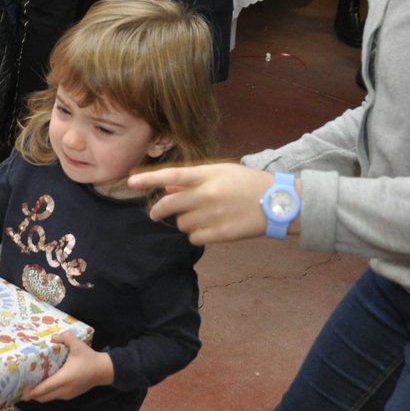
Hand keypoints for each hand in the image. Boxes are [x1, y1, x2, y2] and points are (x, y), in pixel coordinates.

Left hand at [26, 332, 112, 401]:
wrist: (104, 370)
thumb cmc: (89, 358)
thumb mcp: (78, 345)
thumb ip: (65, 338)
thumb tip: (53, 336)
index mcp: (64, 378)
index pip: (45, 388)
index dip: (32, 391)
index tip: (22, 392)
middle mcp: (64, 389)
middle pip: (44, 397)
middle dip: (33, 395)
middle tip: (22, 388)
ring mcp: (68, 394)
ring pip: (49, 398)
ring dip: (40, 394)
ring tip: (31, 386)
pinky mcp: (71, 395)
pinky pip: (56, 396)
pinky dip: (48, 393)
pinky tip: (45, 385)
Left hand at [128, 163, 279, 244]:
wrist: (278, 202)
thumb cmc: (247, 183)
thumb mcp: (221, 172)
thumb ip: (194, 179)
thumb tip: (168, 187)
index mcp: (207, 175)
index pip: (171, 175)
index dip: (149, 179)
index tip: (130, 183)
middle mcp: (207, 194)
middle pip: (169, 204)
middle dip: (158, 210)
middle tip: (156, 214)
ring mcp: (213, 215)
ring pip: (182, 223)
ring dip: (185, 222)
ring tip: (201, 216)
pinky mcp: (221, 234)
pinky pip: (194, 238)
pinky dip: (197, 235)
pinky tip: (209, 228)